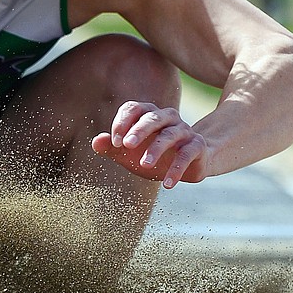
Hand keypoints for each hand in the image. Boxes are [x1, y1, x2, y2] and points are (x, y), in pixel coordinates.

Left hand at [90, 101, 209, 188]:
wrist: (188, 165)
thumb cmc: (154, 154)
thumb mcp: (129, 153)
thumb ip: (112, 147)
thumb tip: (96, 142)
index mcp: (148, 113)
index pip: (133, 108)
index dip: (122, 123)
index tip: (114, 142)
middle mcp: (168, 117)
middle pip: (152, 117)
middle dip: (138, 130)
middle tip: (126, 145)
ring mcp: (184, 130)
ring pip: (169, 135)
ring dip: (156, 149)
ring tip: (144, 165)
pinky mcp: (197, 146)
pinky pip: (187, 154)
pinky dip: (177, 169)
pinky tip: (167, 184)